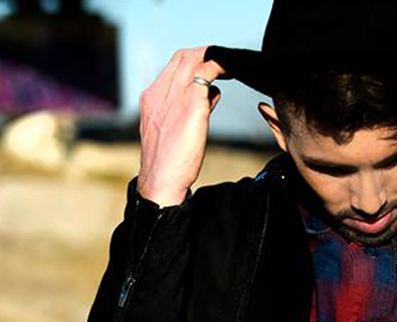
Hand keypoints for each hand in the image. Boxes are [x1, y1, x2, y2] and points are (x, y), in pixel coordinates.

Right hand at [136, 47, 224, 206]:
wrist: (161, 179)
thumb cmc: (170, 159)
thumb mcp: (175, 127)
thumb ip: (190, 106)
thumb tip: (212, 92)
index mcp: (151, 97)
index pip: (173, 65)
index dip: (195, 60)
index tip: (212, 66)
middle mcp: (160, 93)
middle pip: (183, 57)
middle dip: (206, 55)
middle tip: (226, 64)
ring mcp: (175, 97)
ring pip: (194, 61)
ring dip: (215, 61)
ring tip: (232, 68)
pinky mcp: (191, 106)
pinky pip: (207, 75)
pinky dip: (221, 70)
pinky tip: (233, 75)